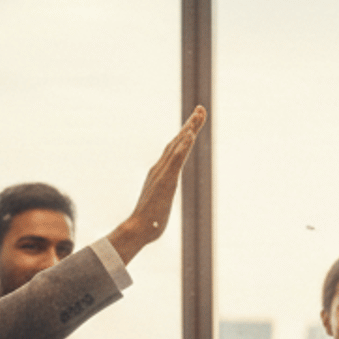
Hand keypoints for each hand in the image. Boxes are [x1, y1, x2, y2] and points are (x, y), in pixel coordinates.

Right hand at [111, 108, 205, 262]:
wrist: (137, 230)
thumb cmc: (148, 223)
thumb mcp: (160, 206)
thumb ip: (161, 202)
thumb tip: (159, 212)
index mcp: (160, 173)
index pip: (175, 149)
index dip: (185, 134)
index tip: (195, 121)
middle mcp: (160, 168)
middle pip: (177, 142)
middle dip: (190, 125)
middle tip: (201, 109)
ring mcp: (162, 173)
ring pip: (177, 146)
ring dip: (189, 129)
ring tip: (198, 114)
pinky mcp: (166, 181)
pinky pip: (176, 159)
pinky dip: (183, 146)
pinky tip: (190, 135)